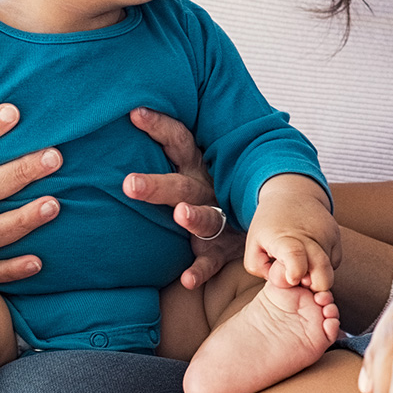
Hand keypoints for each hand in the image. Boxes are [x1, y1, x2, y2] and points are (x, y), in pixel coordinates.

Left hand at [123, 108, 246, 289]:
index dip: (159, 126)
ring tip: (180, 215)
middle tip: (129, 184)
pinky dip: (201, 271)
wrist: (263, 219)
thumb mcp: (197, 166)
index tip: (134, 113)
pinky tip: (187, 280)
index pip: (179, 141)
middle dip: (156, 185)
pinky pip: (212, 261)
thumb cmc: (215, 189)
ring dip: (193, 218)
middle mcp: (207, 190)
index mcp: (198, 168)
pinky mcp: (225, 249)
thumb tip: (130, 117)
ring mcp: (219, 219)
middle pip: (181, 185)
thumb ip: (171, 151)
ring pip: (206, 219)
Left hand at [247, 174, 340, 291]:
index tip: (293, 279)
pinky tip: (311, 257)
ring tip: (303, 267)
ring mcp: (326, 235)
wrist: (292, 193)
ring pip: (330, 270)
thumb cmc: (269, 223)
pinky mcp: (336, 235)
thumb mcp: (253, 243)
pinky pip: (335, 262)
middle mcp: (309, 236)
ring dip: (318, 276)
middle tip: (300, 282)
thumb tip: (283, 282)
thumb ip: (259, 268)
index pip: (295, 256)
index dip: (295, 271)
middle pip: (322, 273)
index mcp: (284, 237)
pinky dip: (325, 266)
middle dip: (315, 288)